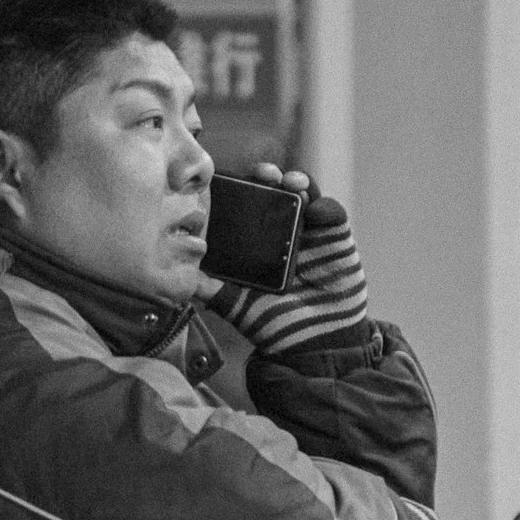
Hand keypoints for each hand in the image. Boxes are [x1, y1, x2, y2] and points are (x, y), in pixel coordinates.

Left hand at [202, 163, 368, 355]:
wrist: (318, 344)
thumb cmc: (276, 325)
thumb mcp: (238, 306)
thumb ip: (213, 290)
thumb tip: (183, 277)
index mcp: (257, 241)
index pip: (246, 206)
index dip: (240, 190)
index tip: (229, 181)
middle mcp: (282, 230)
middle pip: (275, 192)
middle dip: (269, 177)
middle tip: (263, 175)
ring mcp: (310, 231)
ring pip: (305, 194)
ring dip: (298, 182)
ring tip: (292, 182)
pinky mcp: (336, 237)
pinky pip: (332, 213)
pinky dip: (325, 207)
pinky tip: (317, 211)